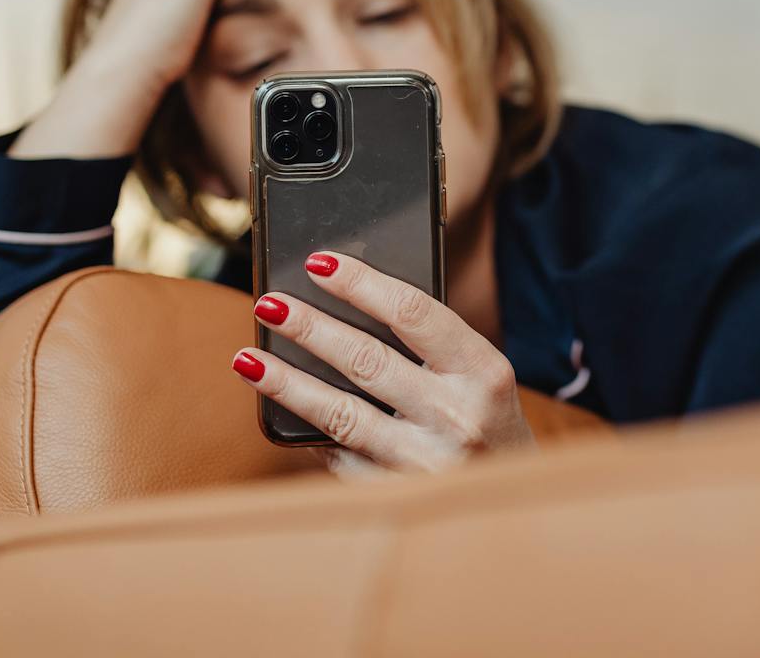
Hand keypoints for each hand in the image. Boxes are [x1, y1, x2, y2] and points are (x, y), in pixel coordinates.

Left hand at [233, 252, 534, 476]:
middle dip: (310, 327)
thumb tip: (344, 304)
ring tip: (249, 358)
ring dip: (287, 383)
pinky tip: (281, 410)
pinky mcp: (394, 496)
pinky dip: (309, 430)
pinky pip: (341, 456)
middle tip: (269, 303)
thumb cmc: (485, 418)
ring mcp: (424, 464)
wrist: (510, 498)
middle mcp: (458, 418)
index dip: (361, 283)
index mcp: (484, 373)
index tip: (319, 262)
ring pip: (340, 414)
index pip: (413, 313)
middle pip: (367, 360)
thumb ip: (430, 343)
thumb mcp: (478, 374)